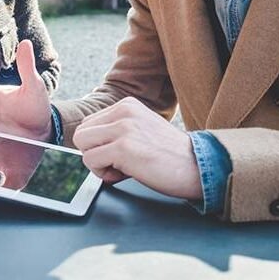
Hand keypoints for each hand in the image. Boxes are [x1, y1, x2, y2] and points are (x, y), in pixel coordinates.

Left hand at [73, 97, 201, 200]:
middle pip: (82, 133)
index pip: (90, 123)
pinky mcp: (123, 148)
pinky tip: (125, 174)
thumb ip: (117, 130)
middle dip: (95, 152)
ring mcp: (123, 128)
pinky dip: (103, 173)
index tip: (120, 155)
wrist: (197, 166)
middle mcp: (123, 112)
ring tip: (121, 168)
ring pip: (82, 144)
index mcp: (127, 105)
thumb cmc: (170, 154)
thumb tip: (91, 146)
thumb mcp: (141, 129)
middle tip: (118, 164)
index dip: (100, 144)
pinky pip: (91, 160)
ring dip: (98, 163)